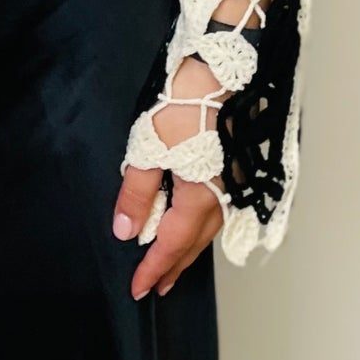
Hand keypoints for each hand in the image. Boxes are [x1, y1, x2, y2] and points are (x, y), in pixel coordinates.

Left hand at [112, 52, 227, 297]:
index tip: (138, 288)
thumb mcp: (148, 148)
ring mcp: (231, 183)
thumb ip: (136, 193)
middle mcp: (220, 198)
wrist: (220, 71)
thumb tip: (126, 232)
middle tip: (157, 285)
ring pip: (207, 229)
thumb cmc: (183, 106)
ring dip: (188, 248)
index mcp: (198, 198)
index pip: (171, 245)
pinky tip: (192, 221)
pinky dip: (200, 226)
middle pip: (194, 244)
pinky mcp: (233, 168)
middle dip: (174, 266)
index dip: (152, 268)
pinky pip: (216, 210)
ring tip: (173, 260)